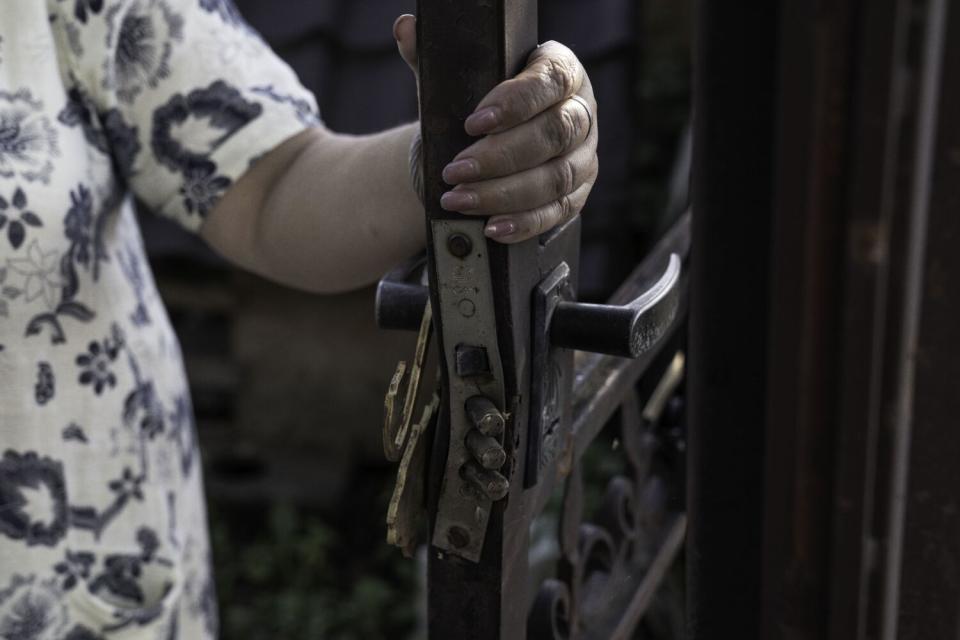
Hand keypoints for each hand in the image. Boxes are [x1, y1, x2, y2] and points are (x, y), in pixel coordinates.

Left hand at [394, 15, 598, 243]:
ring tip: (459, 199)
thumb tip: (405, 30)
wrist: (488, 148)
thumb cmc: (479, 108)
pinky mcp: (576, 196)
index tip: (473, 122)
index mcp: (560, 71)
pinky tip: (491, 226)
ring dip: (504, 193)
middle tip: (455, 169)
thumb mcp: (457, 81)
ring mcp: (582, 157)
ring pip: (555, 178)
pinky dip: (522, 223)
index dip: (515, 102)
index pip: (550, 81)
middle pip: (553, 135)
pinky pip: (555, 213)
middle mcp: (581, 113)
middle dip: (500, 156)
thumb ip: (432, 56)